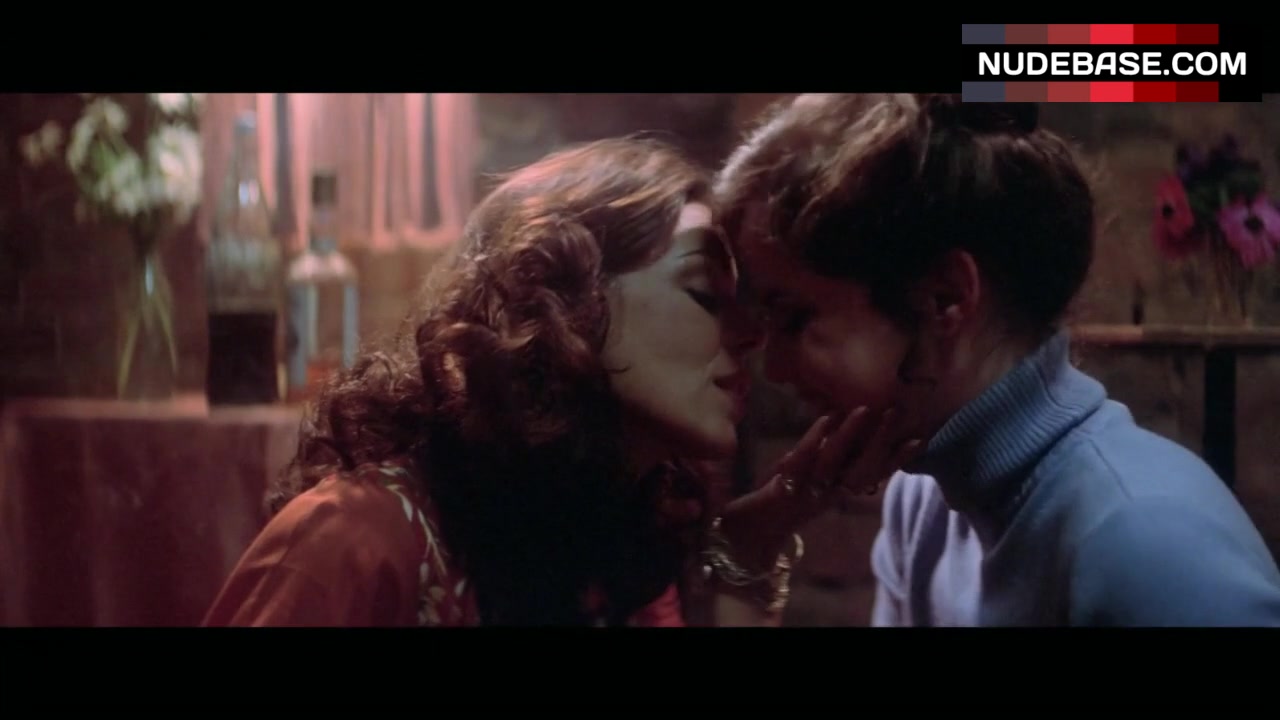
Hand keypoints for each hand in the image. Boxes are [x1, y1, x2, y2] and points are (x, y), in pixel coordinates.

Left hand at [774, 407, 921, 507]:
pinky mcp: (783, 490)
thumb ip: (834, 459)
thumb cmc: (787, 499)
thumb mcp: (814, 479)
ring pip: (834, 461)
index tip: (920, 439)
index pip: (875, 474)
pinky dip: (815, 439)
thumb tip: (852, 425)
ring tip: (864, 409)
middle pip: (862, 468)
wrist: (753, 532)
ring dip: (850, 435)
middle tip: (895, 411)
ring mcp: (807, 491)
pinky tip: (826, 419)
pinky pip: (801, 460)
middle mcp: (829, 493)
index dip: (898, 459)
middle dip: (880, 440)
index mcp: (840, 491)